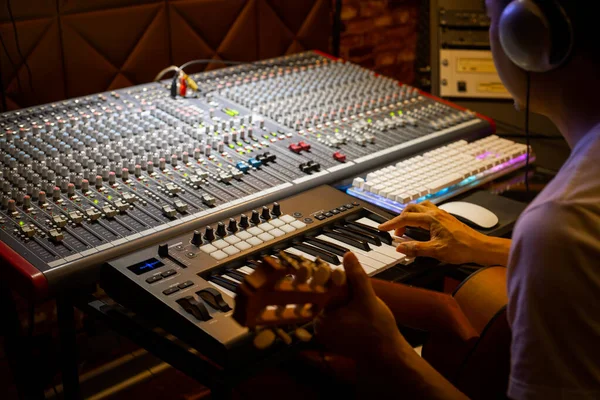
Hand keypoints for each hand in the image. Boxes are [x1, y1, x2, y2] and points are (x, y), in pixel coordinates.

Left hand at [315, 252, 409, 361]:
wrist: (388, 354)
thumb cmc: (378, 329)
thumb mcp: (367, 299)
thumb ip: (357, 277)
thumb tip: (348, 255)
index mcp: (321, 319)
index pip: (321, 291)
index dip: (331, 278)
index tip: (338, 271)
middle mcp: (319, 327)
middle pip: (326, 298)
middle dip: (339, 290)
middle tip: (354, 289)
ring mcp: (326, 333)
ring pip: (332, 306)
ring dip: (343, 298)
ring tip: (359, 302)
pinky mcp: (334, 337)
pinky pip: (337, 316)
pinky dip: (345, 309)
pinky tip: (359, 310)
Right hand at [378, 201, 509, 265]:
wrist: (480, 247)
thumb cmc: (462, 248)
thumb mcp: (436, 251)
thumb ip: (416, 249)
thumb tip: (401, 248)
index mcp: (431, 219)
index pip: (405, 218)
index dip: (391, 224)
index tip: (382, 228)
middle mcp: (435, 213)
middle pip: (411, 208)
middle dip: (399, 218)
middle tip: (395, 231)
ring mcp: (441, 214)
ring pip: (420, 207)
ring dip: (409, 214)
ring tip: (405, 227)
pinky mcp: (445, 218)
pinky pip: (427, 210)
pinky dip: (418, 215)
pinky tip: (420, 226)